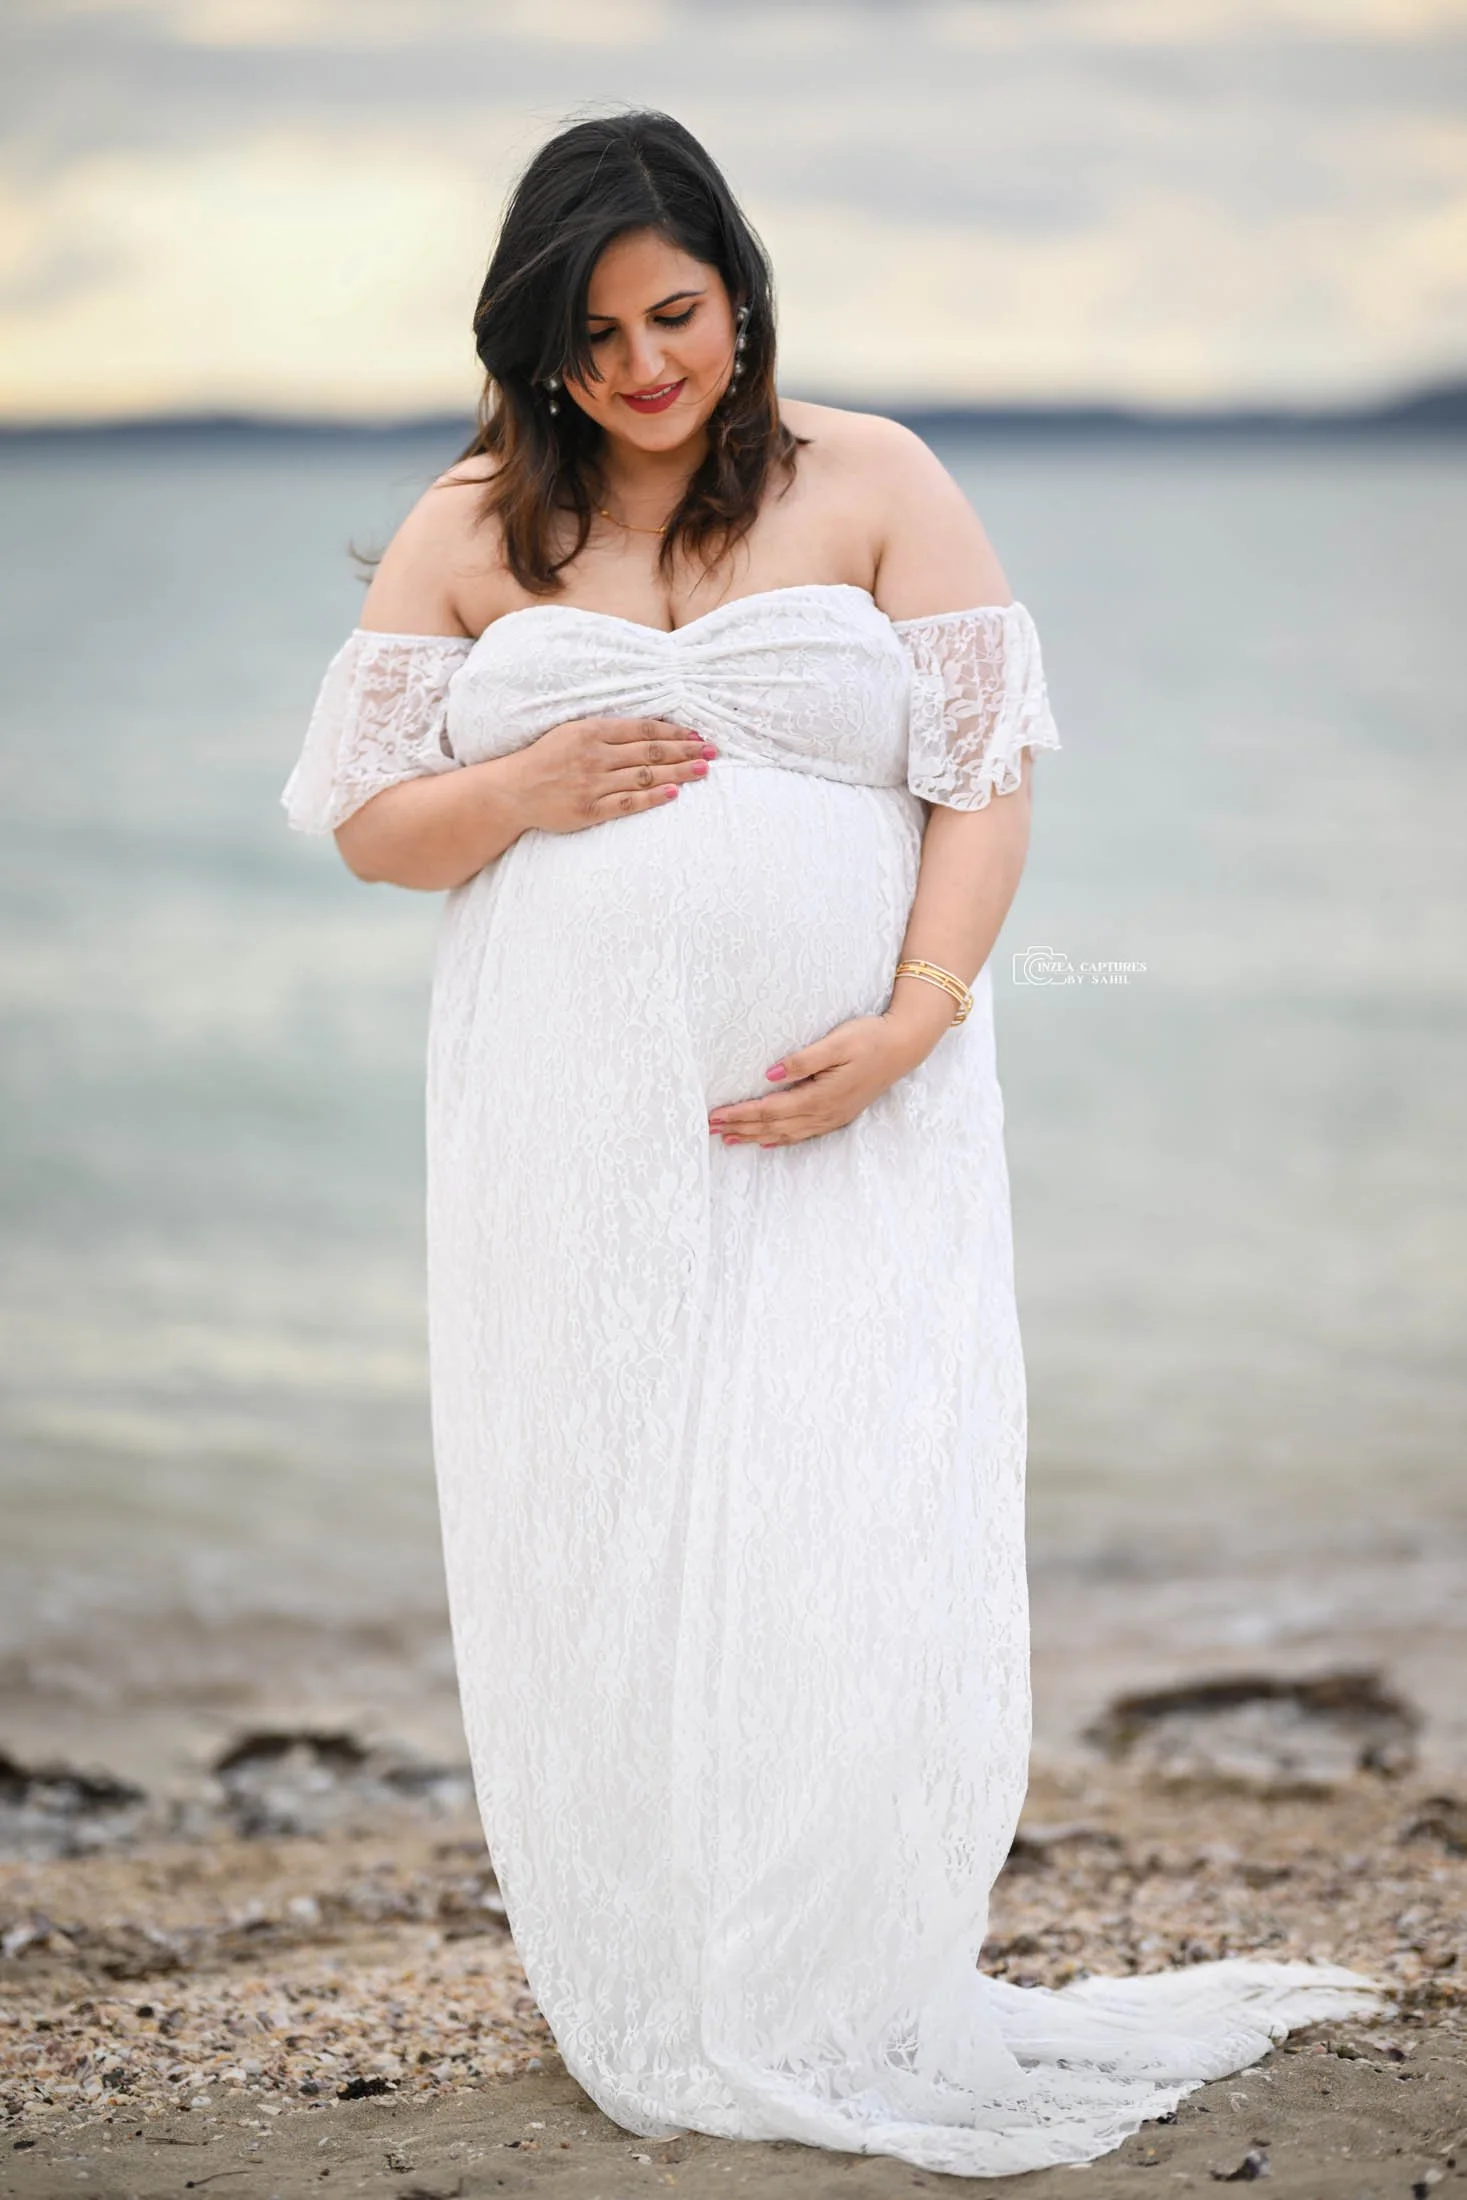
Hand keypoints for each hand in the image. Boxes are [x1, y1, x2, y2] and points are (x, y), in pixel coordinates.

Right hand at [508, 715, 716, 834]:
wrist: (514, 790)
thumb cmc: (545, 759)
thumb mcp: (573, 732)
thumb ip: (607, 731)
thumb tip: (646, 730)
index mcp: (592, 731)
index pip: (643, 730)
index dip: (673, 732)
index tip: (697, 735)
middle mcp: (596, 756)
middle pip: (650, 752)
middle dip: (685, 751)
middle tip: (713, 751)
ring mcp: (593, 784)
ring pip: (645, 776)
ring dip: (678, 773)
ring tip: (703, 770)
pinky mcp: (590, 810)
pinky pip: (628, 803)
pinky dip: (653, 797)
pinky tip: (675, 793)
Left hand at [707, 1005, 949, 1147]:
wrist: (904, 1047)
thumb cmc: (869, 1038)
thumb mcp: (836, 1042)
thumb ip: (803, 1059)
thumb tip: (769, 1073)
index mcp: (820, 1096)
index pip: (770, 1109)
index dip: (741, 1113)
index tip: (715, 1115)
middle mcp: (824, 1112)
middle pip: (773, 1126)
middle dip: (740, 1128)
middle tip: (709, 1130)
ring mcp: (832, 1117)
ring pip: (785, 1134)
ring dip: (755, 1137)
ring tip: (729, 1140)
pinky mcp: (838, 1114)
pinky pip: (802, 1134)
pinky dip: (780, 1140)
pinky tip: (767, 1143)